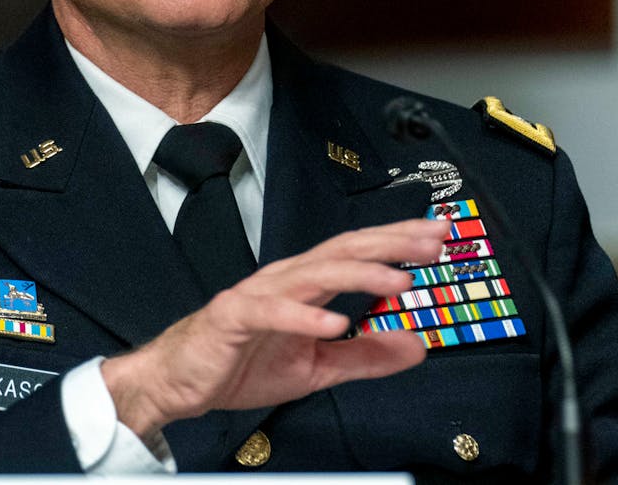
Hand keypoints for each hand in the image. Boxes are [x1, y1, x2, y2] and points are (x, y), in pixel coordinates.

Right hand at [100, 217, 448, 438]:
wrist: (180, 382)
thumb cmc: (242, 364)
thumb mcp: (318, 367)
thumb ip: (366, 356)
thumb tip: (416, 345)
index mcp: (306, 285)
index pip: (358, 253)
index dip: (398, 241)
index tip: (437, 235)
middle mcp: (286, 279)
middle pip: (344, 250)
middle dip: (391, 243)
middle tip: (431, 242)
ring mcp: (259, 294)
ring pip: (315, 273)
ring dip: (359, 275)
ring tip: (398, 281)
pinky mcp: (234, 318)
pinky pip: (272, 312)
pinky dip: (304, 317)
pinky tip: (333, 324)